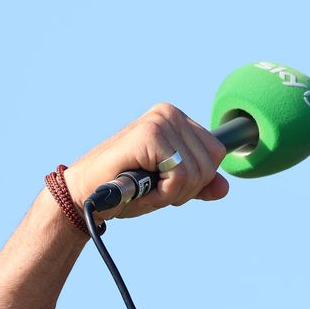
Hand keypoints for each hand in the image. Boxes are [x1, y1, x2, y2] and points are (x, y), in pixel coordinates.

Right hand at [62, 103, 229, 219]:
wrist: (84, 195)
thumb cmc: (126, 188)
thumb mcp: (170, 187)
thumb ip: (198, 184)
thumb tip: (224, 188)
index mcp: (178, 119)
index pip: (216, 154)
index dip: (197, 180)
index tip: (166, 183)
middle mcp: (170, 113)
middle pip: (210, 164)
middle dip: (185, 189)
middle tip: (153, 188)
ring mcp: (159, 120)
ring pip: (196, 172)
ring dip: (172, 193)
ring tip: (144, 187)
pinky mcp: (149, 134)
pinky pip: (180, 175)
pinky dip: (163, 192)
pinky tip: (140, 187)